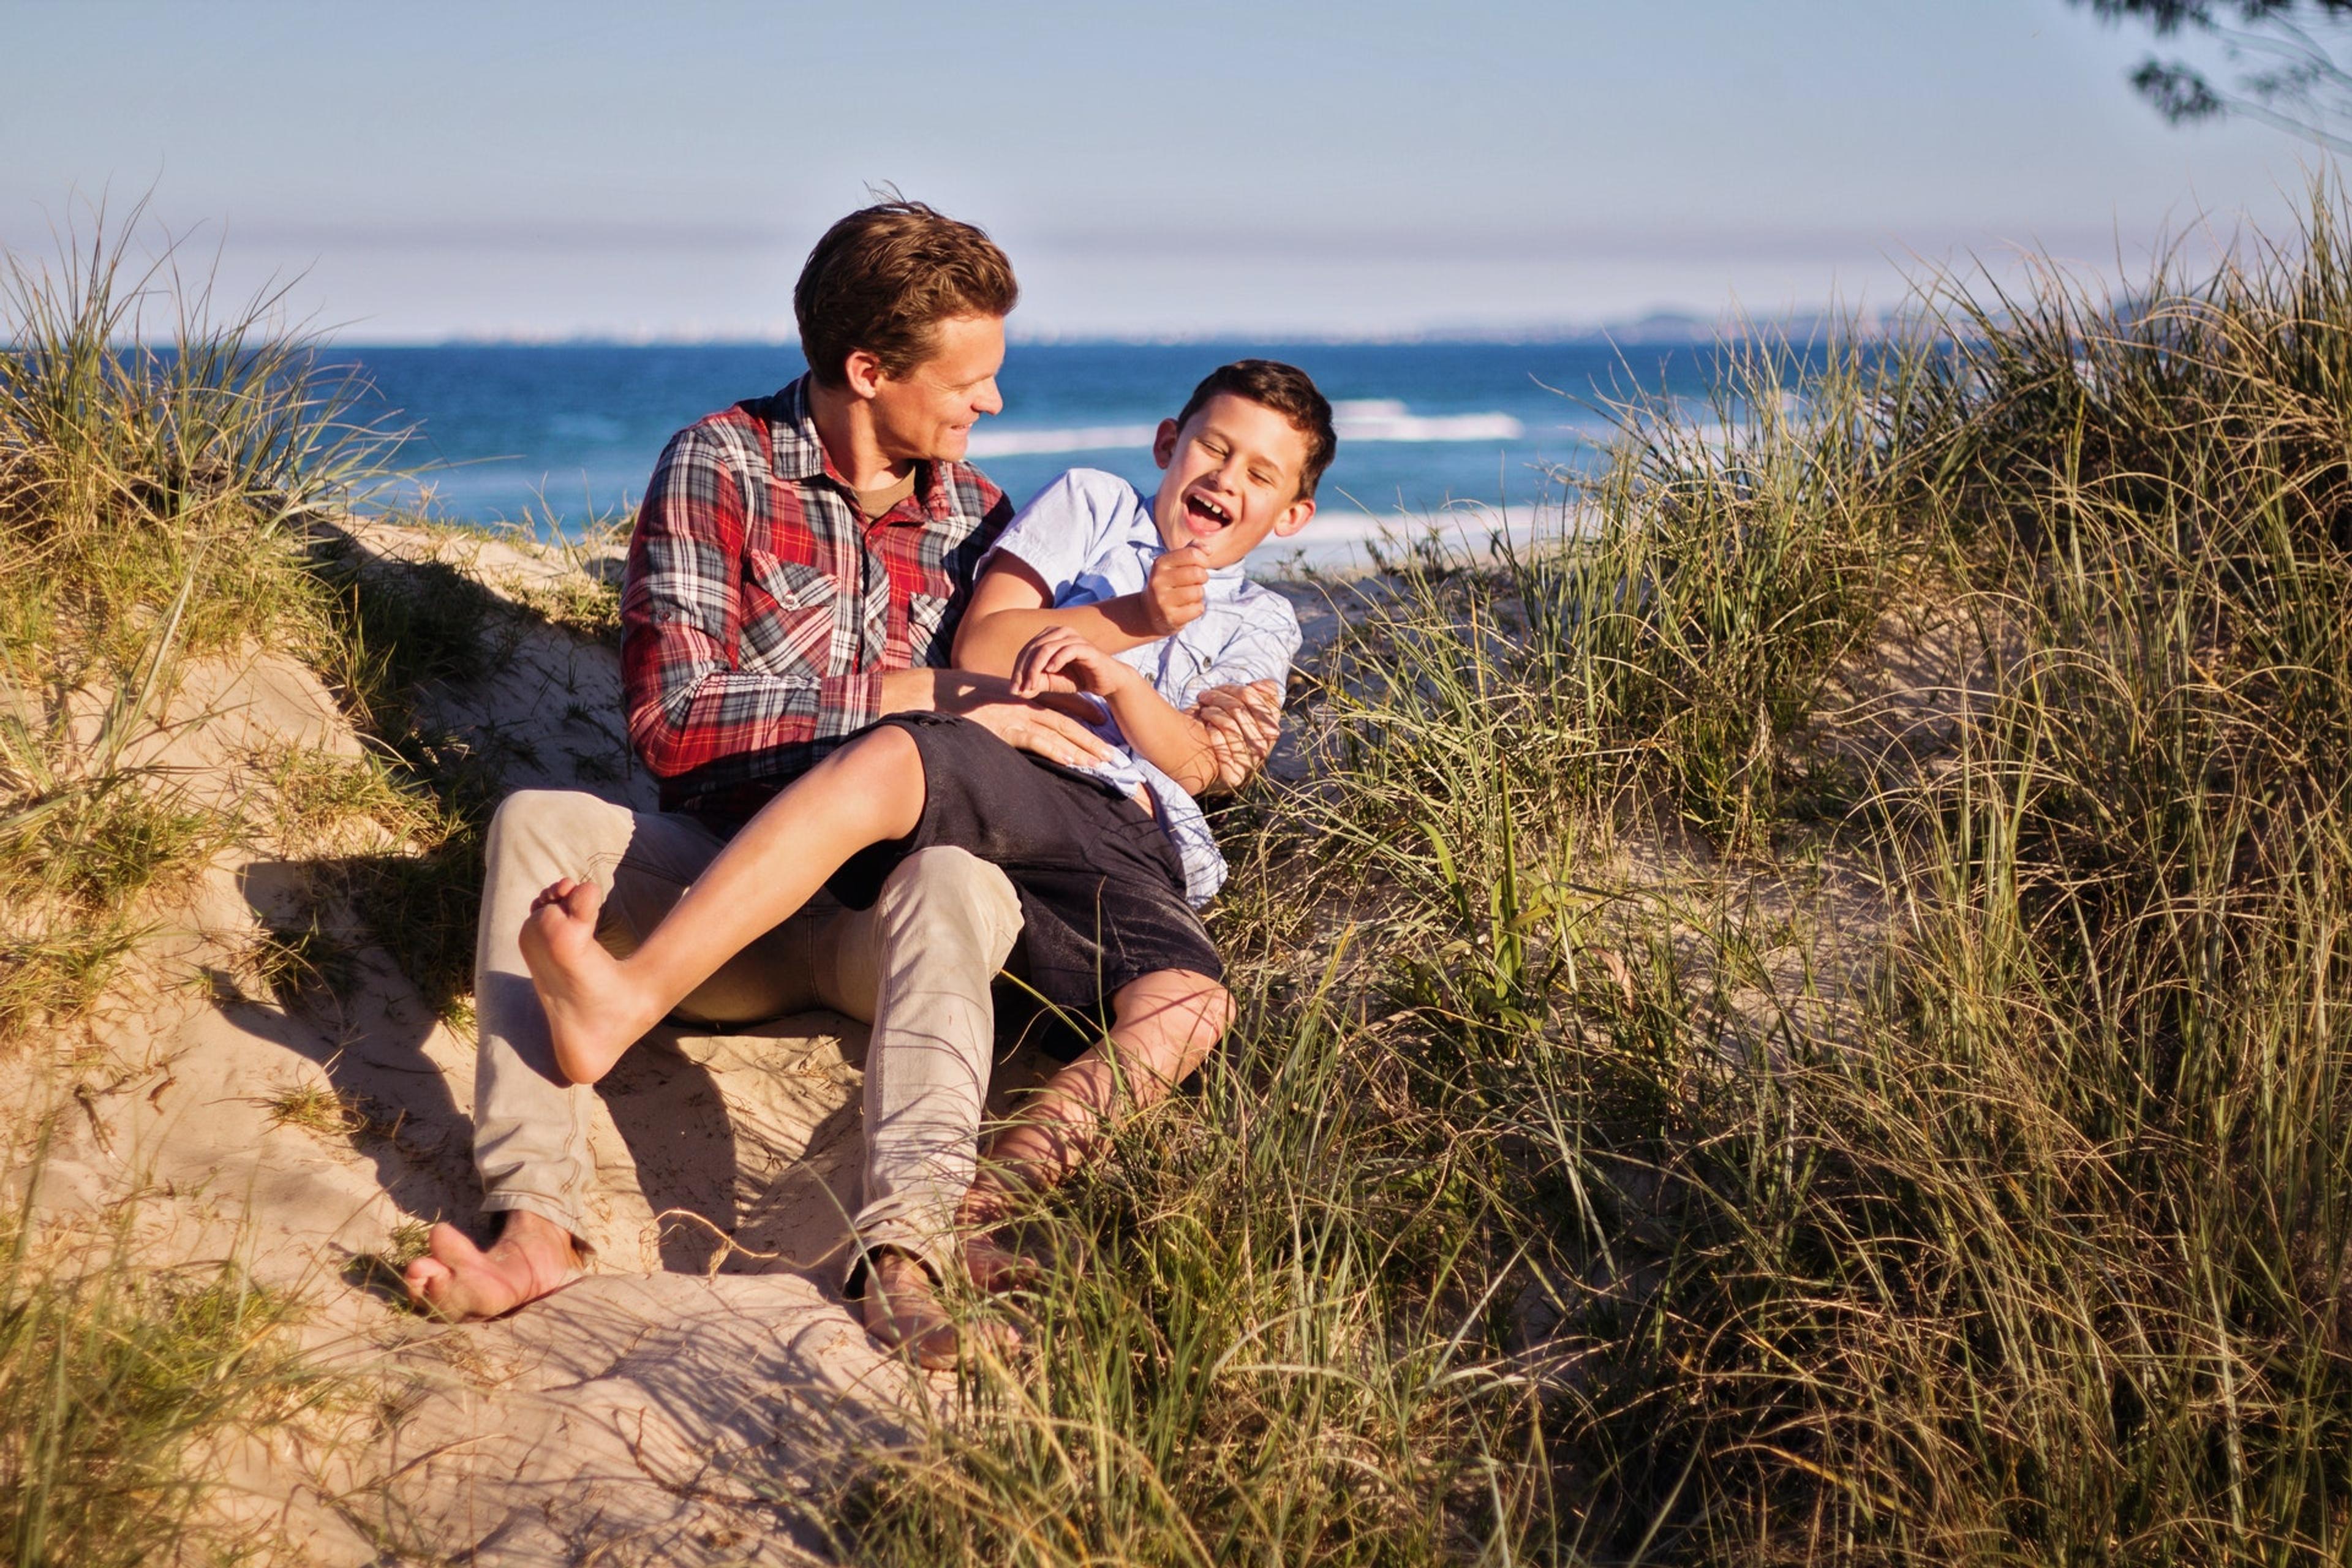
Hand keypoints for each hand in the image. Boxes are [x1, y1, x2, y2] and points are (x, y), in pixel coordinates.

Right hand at [929, 670, 1119, 769]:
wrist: (935, 695)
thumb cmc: (958, 698)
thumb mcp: (988, 698)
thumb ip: (1007, 707)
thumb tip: (1016, 719)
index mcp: (1022, 696)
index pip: (1059, 703)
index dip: (1083, 709)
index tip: (1102, 719)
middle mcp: (1024, 705)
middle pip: (1066, 722)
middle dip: (1091, 738)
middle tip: (1113, 754)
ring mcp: (1015, 717)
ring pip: (1057, 732)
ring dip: (1081, 748)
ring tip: (1101, 762)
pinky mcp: (1005, 729)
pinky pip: (1035, 740)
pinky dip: (1054, 750)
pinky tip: (1071, 760)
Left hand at [1011, 626, 1136, 699]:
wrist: (1108, 682)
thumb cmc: (1078, 679)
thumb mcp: (1052, 682)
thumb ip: (1035, 683)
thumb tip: (1016, 691)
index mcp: (1050, 636)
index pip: (1027, 650)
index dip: (1017, 670)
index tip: (1014, 690)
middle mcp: (1060, 632)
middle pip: (1033, 648)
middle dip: (1023, 670)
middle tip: (1019, 690)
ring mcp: (1074, 638)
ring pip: (1047, 648)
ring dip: (1036, 668)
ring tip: (1032, 686)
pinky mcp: (1087, 648)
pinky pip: (1067, 650)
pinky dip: (1056, 661)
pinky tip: (1050, 672)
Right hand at [1142, 542, 1210, 634]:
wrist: (1150, 612)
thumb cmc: (1169, 584)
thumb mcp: (1175, 564)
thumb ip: (1191, 551)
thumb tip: (1208, 549)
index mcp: (1160, 563)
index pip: (1192, 554)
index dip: (1203, 560)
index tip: (1201, 566)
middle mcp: (1158, 580)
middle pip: (1197, 573)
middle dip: (1203, 577)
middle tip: (1196, 582)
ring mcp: (1162, 600)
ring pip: (1198, 592)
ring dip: (1199, 594)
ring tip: (1189, 596)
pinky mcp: (1170, 617)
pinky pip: (1198, 609)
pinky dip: (1197, 608)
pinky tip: (1186, 608)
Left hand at [1190, 680, 1282, 792]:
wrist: (1199, 761)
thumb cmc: (1220, 727)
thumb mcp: (1241, 707)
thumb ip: (1259, 694)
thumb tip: (1262, 685)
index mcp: (1271, 730)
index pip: (1260, 701)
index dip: (1237, 690)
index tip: (1220, 688)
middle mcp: (1264, 748)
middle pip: (1241, 710)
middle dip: (1220, 698)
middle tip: (1204, 696)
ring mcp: (1251, 763)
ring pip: (1231, 725)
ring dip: (1213, 713)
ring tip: (1203, 710)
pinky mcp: (1234, 776)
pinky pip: (1224, 746)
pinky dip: (1213, 732)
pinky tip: (1206, 727)